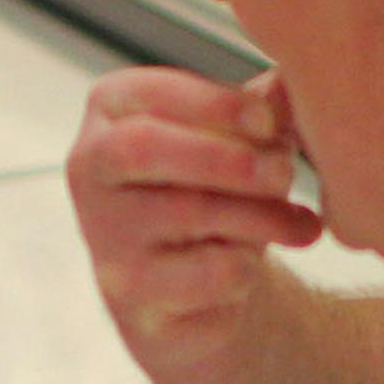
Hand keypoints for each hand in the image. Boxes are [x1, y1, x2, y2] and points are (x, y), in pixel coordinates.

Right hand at [66, 66, 320, 376]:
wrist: (196, 293)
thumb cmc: (217, 192)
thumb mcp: (240, 139)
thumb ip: (265, 107)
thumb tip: (291, 83)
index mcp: (109, 115)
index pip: (147, 95)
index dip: (216, 104)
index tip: (270, 121)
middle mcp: (89, 172)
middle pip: (144, 148)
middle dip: (228, 158)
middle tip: (284, 173)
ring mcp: (104, 240)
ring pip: (187, 213)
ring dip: (259, 216)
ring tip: (295, 222)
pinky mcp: (130, 300)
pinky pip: (208, 273)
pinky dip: (248, 267)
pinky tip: (254, 265)